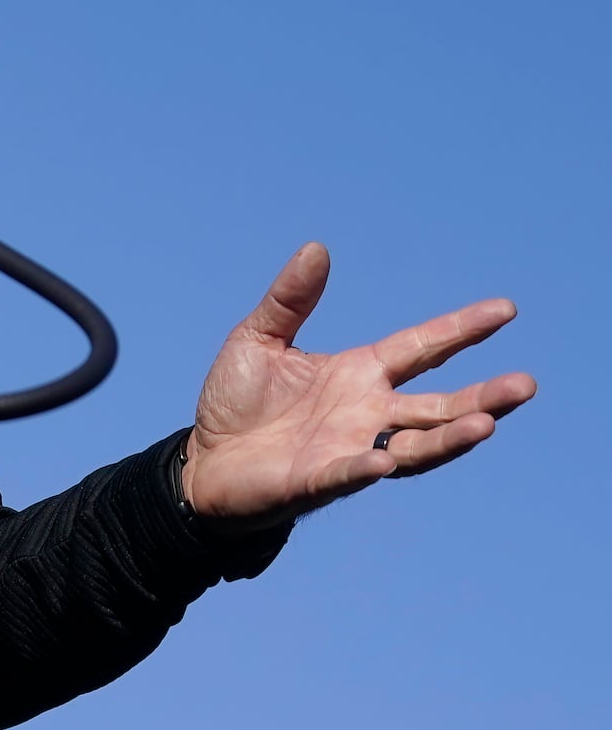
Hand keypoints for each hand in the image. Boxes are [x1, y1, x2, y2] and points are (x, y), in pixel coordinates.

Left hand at [180, 242, 536, 528]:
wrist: (203, 461)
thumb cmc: (237, 403)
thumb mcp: (259, 339)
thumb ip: (290, 300)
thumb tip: (316, 248)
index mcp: (359, 374)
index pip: (422, 348)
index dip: (462, 330)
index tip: (506, 309)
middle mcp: (367, 413)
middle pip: (439, 405)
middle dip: (482, 397)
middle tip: (526, 385)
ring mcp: (349, 449)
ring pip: (416, 446)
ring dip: (450, 438)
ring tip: (485, 424)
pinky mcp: (316, 481)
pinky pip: (346, 474)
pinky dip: (365, 466)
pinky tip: (385, 459)